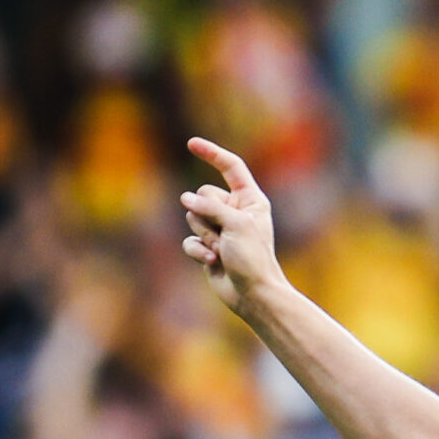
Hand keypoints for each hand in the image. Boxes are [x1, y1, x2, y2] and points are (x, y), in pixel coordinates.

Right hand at [179, 137, 283, 312]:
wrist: (253, 294)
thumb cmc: (253, 258)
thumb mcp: (235, 224)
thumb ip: (209, 205)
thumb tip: (185, 198)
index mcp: (251, 199)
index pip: (231, 167)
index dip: (212, 154)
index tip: (192, 143)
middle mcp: (236, 211)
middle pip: (203, 194)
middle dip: (206, 214)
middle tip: (224, 235)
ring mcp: (221, 229)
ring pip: (193, 216)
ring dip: (204, 234)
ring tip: (222, 250)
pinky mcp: (208, 247)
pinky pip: (190, 239)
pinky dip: (198, 250)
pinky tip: (212, 261)